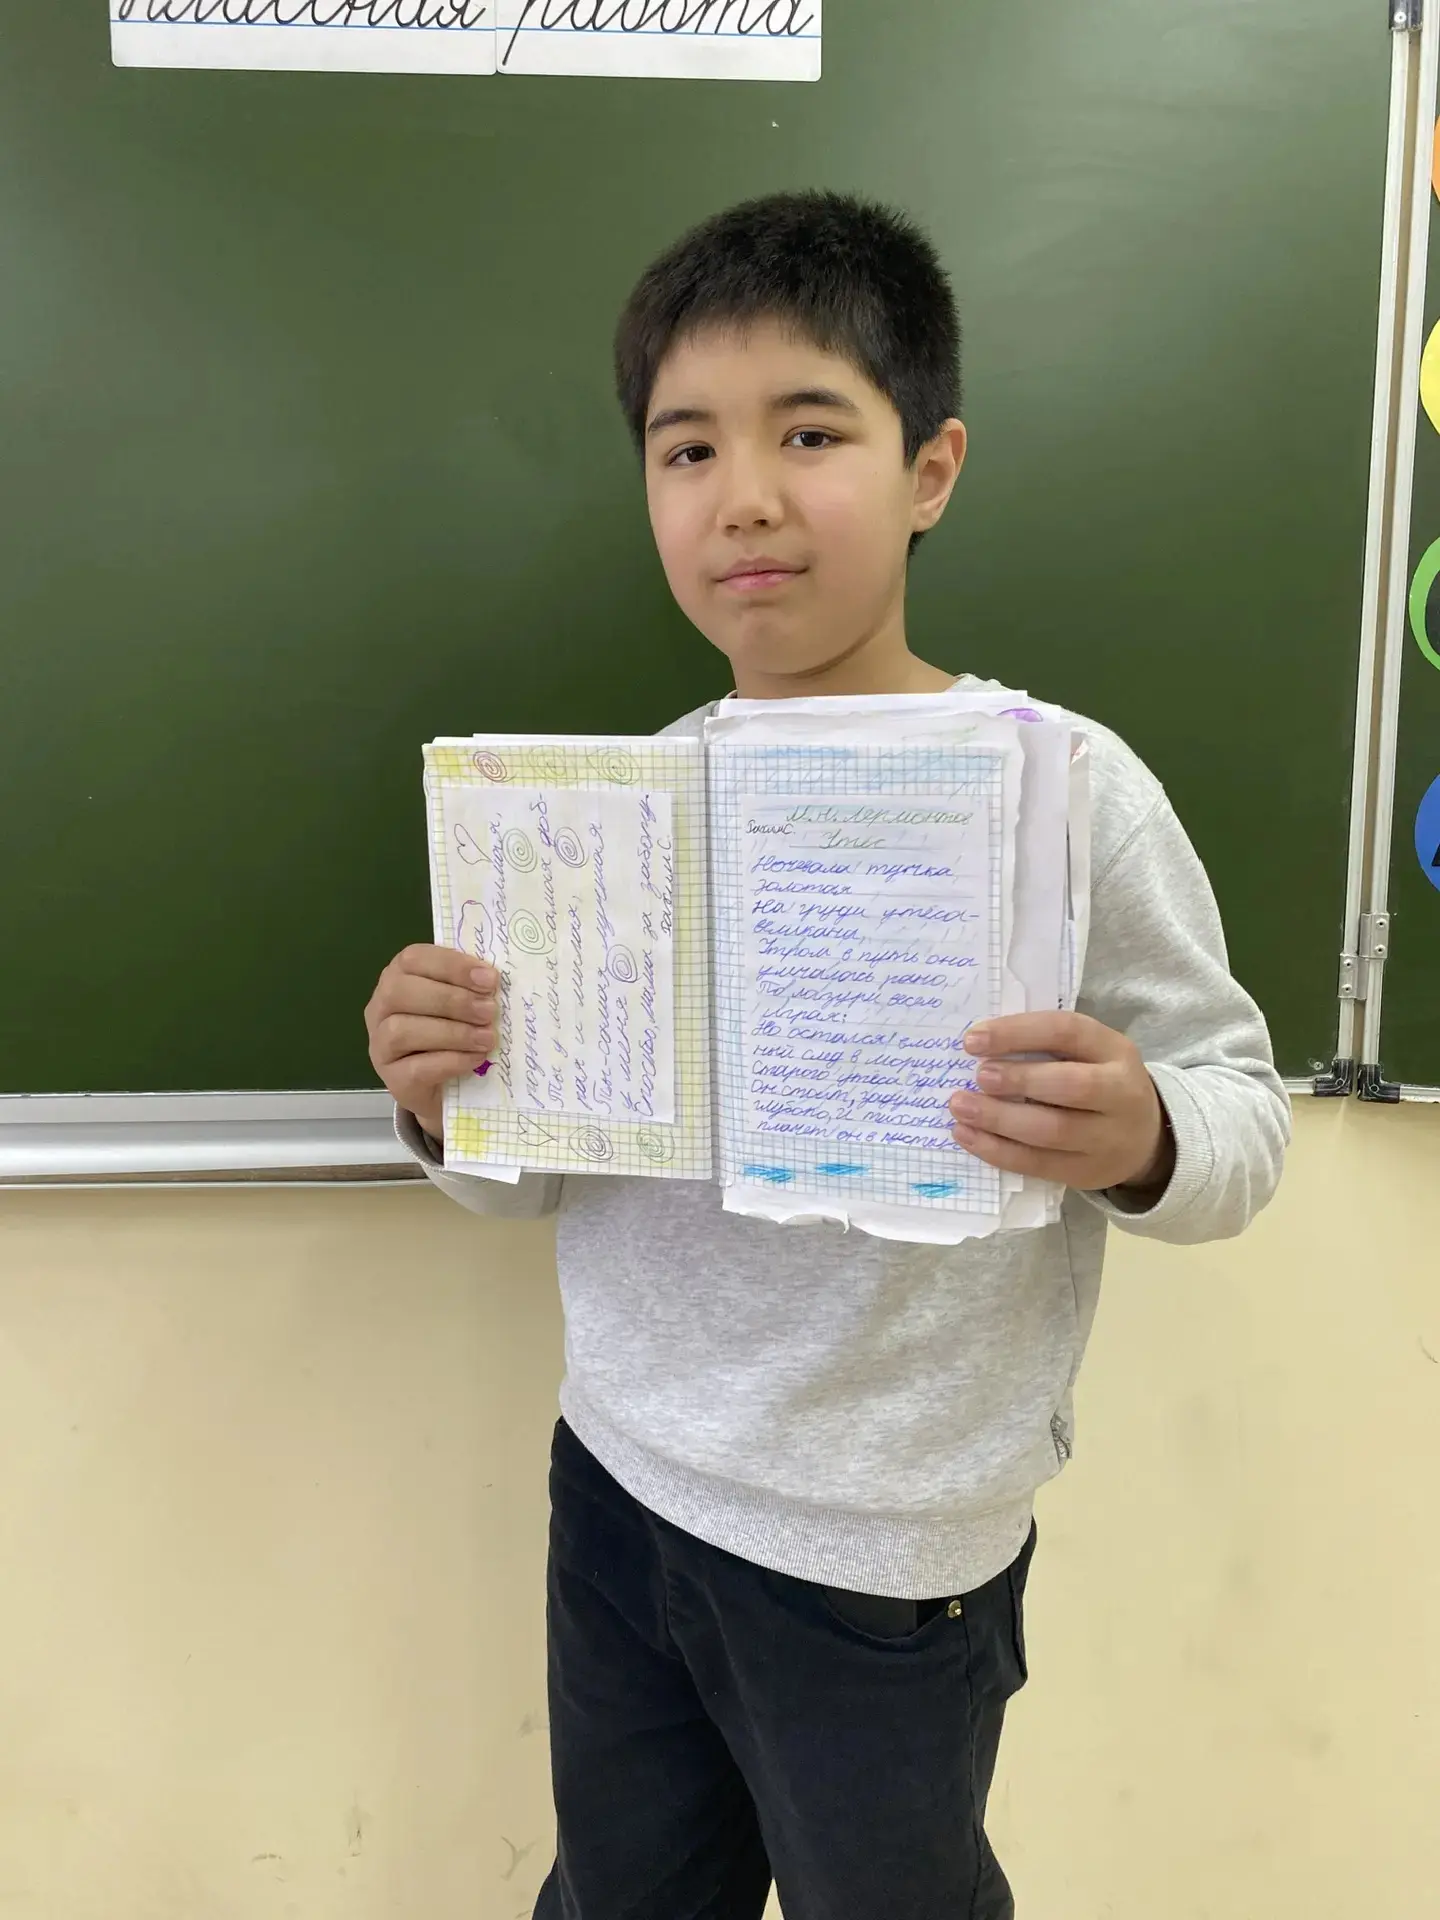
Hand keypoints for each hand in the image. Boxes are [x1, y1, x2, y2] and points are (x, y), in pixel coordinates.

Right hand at [364, 944, 498, 1141]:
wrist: (444, 1089)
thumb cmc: (455, 1035)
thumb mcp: (462, 1004)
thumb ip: (471, 987)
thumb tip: (495, 981)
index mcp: (398, 977)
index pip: (413, 959)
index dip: (451, 966)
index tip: (488, 979)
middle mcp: (380, 1008)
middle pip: (401, 992)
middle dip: (451, 1000)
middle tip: (489, 1010)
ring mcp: (381, 1045)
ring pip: (402, 1030)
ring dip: (452, 1032)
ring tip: (486, 1037)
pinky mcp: (392, 1079)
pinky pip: (415, 1068)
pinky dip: (450, 1061)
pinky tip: (476, 1058)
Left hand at [948, 1012, 1172, 1194]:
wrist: (1145, 1139)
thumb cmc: (1097, 1081)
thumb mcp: (1087, 1053)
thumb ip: (1045, 1044)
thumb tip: (978, 1045)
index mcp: (1114, 1050)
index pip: (1068, 1032)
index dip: (1018, 1033)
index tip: (973, 1040)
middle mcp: (1120, 1092)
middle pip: (1069, 1086)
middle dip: (1017, 1080)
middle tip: (977, 1078)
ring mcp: (1107, 1138)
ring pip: (1052, 1131)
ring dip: (999, 1120)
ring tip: (961, 1108)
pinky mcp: (1087, 1172)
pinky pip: (1038, 1164)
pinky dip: (997, 1151)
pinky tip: (967, 1136)